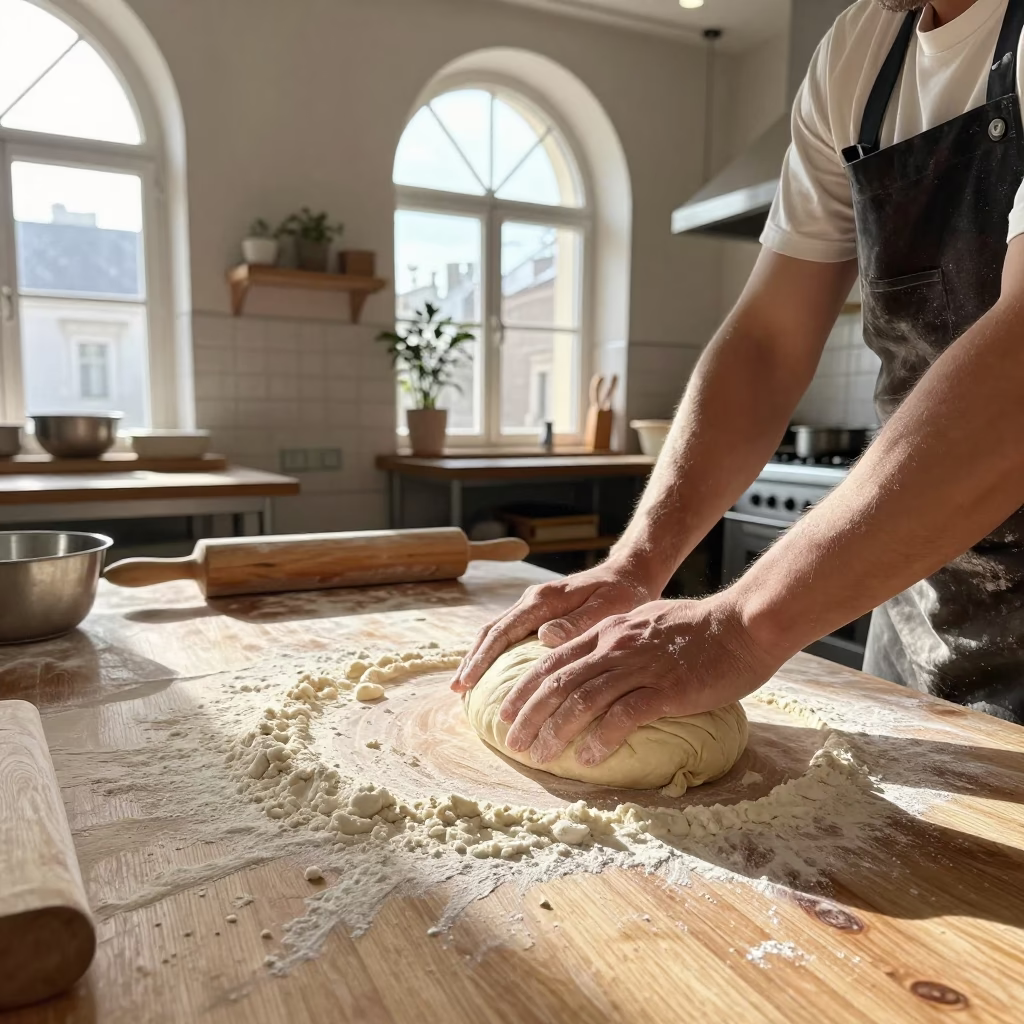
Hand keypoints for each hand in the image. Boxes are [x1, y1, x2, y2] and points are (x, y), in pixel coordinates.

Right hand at [450, 559, 659, 693]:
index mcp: (544, 600)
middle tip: (456, 690)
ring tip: (466, 685)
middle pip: (491, 631)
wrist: (629, 572)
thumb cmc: (623, 593)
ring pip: (497, 632)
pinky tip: (492, 672)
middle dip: (472, 660)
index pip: (503, 631)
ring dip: (479, 656)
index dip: (482, 658)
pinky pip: (509, 633)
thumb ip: (577, 621)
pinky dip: (494, 651)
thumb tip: (544, 636)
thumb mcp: (608, 608)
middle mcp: (533, 600)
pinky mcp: (540, 612)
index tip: (467, 682)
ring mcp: (534, 605)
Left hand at [496, 594, 782, 767]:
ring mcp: (640, 667)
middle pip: (559, 681)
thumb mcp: (645, 622)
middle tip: (512, 742)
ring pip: (583, 700)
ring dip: (556, 731)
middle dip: (529, 714)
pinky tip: (587, 759)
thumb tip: (593, 658)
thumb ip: (615, 639)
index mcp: (609, 632)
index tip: (506, 712)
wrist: (743, 625)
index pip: (553, 660)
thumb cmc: (699, 628)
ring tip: (539, 756)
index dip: (525, 688)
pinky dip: (601, 739)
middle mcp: (616, 647)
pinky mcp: (666, 689)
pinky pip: (624, 716)